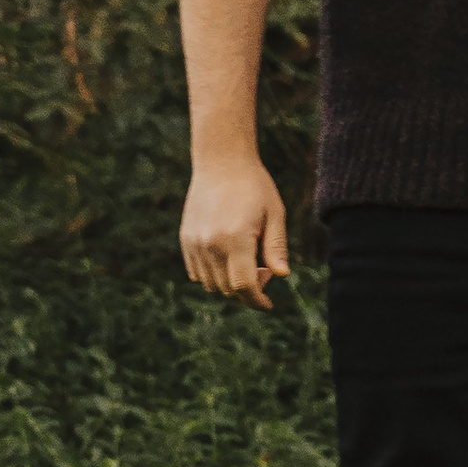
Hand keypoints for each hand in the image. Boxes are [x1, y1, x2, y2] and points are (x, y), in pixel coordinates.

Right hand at [182, 152, 288, 309]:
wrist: (221, 161)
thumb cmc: (254, 186)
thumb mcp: (274, 213)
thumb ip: (276, 247)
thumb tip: (282, 276)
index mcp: (235, 238)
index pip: (244, 286)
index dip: (257, 300)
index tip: (268, 305)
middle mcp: (210, 244)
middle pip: (227, 289)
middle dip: (248, 290)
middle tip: (263, 269)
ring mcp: (194, 243)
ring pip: (211, 284)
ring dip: (229, 284)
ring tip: (246, 259)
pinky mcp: (186, 240)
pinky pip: (197, 273)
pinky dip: (212, 275)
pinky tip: (228, 257)